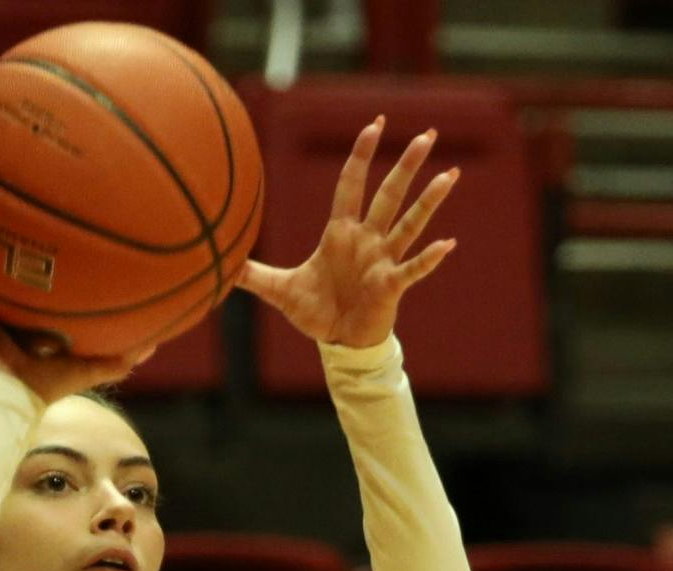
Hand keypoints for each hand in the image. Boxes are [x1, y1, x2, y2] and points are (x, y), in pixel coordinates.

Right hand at [0, 250, 152, 403]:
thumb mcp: (89, 368)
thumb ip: (120, 359)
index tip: (62, 249)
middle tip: (21, 222)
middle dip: (14, 255)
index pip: (41, 293)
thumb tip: (155, 345)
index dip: (49, 273)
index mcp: (35, 324)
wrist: (15, 396)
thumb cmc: (49, 384)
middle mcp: (10, 315)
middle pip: (11, 280)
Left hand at [238, 116, 458, 348]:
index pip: (352, 184)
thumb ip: (252, 273)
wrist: (338, 344)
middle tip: (427, 134)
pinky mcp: (390, 286)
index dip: (361, 155)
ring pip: (408, 223)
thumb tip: (221, 263)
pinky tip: (447, 243)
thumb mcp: (279, 290)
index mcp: (341, 232)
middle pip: (389, 194)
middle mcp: (367, 240)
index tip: (374, 125)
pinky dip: (429, 258)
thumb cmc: (315, 313)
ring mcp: (382, 261)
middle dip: (406, 164)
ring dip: (428, 200)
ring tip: (450, 174)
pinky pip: (412, 269)